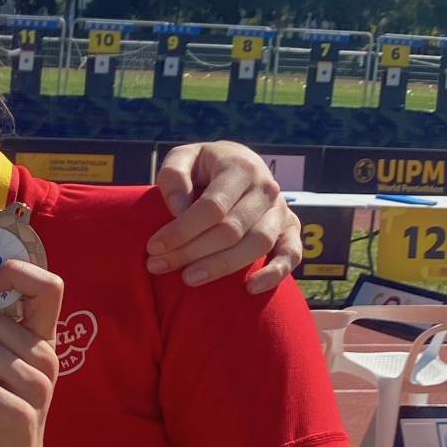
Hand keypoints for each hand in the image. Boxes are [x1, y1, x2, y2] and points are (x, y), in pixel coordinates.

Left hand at [149, 141, 301, 292]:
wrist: (237, 163)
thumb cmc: (204, 165)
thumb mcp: (183, 158)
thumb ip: (174, 175)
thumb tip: (179, 209)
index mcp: (240, 167)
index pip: (212, 207)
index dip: (181, 230)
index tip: (154, 247)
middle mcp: (266, 188)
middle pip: (231, 229)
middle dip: (191, 252)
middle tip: (159, 266)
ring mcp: (281, 209)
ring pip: (257, 244)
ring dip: (222, 266)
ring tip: (188, 279)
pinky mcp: (290, 228)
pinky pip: (291, 254)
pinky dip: (275, 273)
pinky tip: (250, 288)